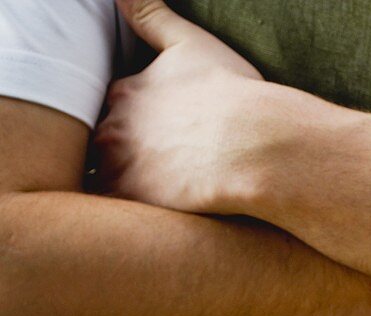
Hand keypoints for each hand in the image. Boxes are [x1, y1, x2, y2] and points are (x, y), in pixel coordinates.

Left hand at [96, 0, 271, 210]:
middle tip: (154, 172)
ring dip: (116, 189)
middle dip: (117, 158)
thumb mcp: (189, 43)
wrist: (253, 145)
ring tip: (150, 199)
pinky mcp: (134, 203)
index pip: (106, 111)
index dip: (127, 125)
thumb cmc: (230, 94)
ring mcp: (120, 168)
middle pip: (98, 147)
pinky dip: (122, 222)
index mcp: (124, 93)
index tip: (152, 138)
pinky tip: (148, 221)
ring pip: (99, 183)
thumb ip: (151, 15)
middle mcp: (113, 129)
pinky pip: (112, 219)